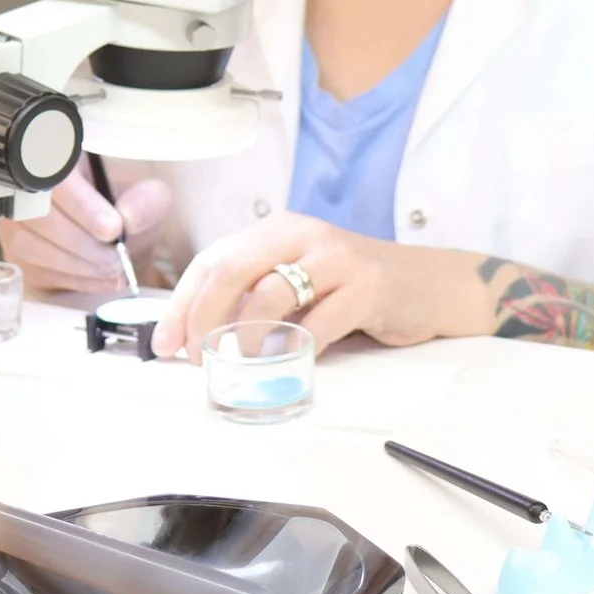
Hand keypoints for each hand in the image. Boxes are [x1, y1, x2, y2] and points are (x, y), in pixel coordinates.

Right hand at [0, 158, 171, 295]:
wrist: (114, 232)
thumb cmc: (123, 205)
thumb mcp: (145, 194)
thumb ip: (146, 199)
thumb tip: (129, 218)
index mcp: (55, 152)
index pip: (54, 175)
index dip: (81, 204)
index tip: (112, 228)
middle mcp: (22, 184)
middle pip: (38, 215)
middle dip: (83, 243)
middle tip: (118, 257)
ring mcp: (12, 221)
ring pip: (29, 245)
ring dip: (78, 265)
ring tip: (115, 269)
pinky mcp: (15, 255)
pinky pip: (35, 270)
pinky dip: (73, 279)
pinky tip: (102, 278)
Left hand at [151, 211, 488, 359]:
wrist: (427, 285)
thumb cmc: (354, 287)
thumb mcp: (300, 278)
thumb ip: (256, 294)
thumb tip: (197, 335)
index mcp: (278, 229)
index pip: (213, 260)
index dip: (183, 303)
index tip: (166, 342)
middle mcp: (303, 234)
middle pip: (232, 270)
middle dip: (203, 318)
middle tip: (196, 356)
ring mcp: (336, 259)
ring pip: (270, 295)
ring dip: (246, 337)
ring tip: (241, 363)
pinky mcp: (367, 287)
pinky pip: (318, 324)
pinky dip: (297, 349)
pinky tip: (288, 364)